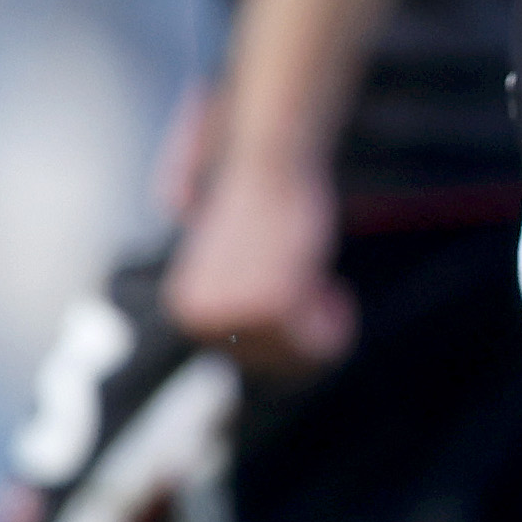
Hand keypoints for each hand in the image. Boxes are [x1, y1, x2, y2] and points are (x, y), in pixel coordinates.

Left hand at [163, 145, 355, 375]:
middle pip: (268, 362)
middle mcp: (202, 319)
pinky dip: (335, 321)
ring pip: (295, 357)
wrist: (270, 160)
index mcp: (186, 307)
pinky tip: (333, 292)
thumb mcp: (232, 258)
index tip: (302, 297)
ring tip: (328, 293)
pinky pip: (317, 339)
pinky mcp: (274, 303)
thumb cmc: (261, 197)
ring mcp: (237, 314)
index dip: (283, 334)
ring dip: (323, 329)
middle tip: (322, 294)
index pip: (241, 354)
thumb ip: (233, 297)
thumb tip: (255, 342)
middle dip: (306, 333)